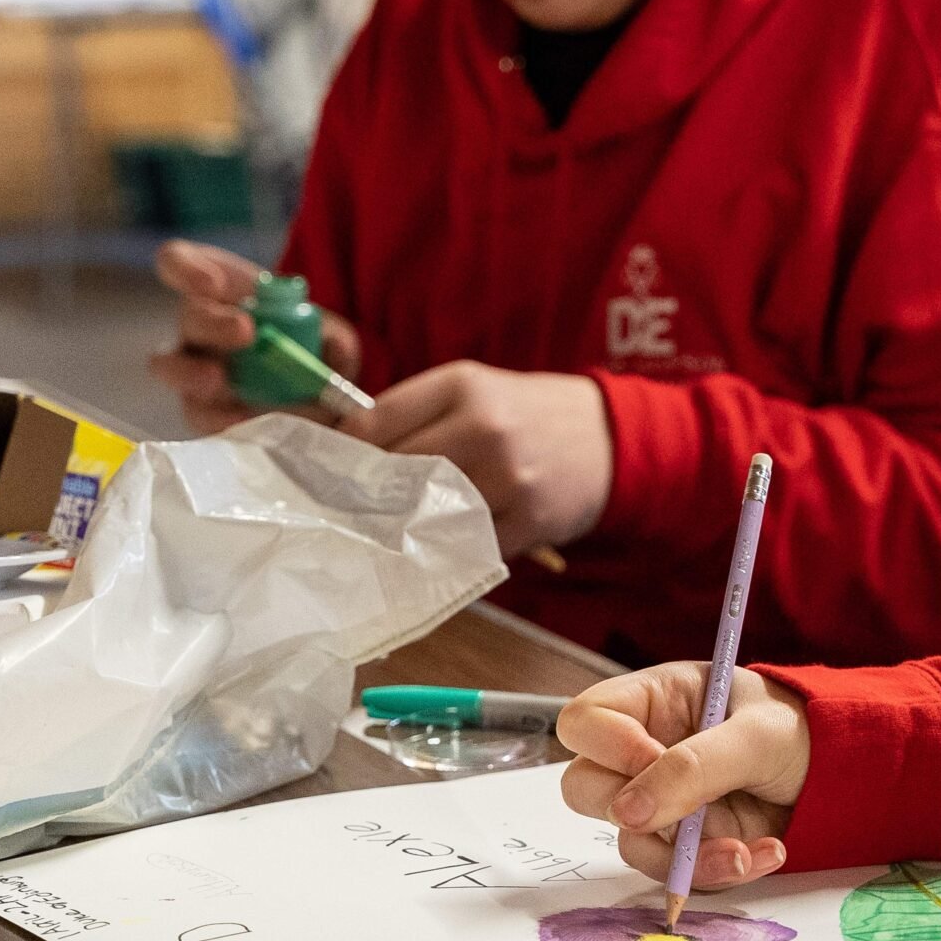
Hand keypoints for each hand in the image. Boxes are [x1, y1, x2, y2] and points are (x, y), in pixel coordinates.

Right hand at [149, 240, 362, 435]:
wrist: (311, 397)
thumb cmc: (307, 347)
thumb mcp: (329, 338)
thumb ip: (333, 339)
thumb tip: (335, 348)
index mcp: (217, 288)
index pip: (178, 262)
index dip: (185, 268)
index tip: (210, 284)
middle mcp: (196, 325)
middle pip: (188, 317)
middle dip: (213, 323)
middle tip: (245, 332)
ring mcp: (191, 368)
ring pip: (171, 367)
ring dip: (191, 372)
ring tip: (218, 380)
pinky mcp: (199, 409)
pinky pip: (198, 413)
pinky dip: (220, 418)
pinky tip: (245, 420)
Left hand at [343, 362, 611, 555]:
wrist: (611, 440)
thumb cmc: (527, 416)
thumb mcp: (475, 392)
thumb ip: (417, 414)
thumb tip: (346, 454)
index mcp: (461, 386)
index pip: (374, 423)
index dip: (344, 456)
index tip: (330, 476)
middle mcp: (483, 427)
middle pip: (394, 472)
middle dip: (367, 498)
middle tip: (347, 516)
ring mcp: (508, 476)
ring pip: (425, 515)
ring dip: (400, 533)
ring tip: (383, 539)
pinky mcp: (528, 520)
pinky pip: (466, 547)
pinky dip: (444, 554)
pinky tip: (432, 554)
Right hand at [558, 663, 812, 888]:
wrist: (849, 778)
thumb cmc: (802, 732)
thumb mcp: (755, 736)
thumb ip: (694, 767)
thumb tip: (628, 814)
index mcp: (655, 702)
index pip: (586, 720)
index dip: (606, 746)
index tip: (653, 762)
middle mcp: (646, 753)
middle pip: (586, 788)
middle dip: (633, 812)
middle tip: (689, 814)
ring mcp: (664, 804)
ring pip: (630, 843)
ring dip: (687, 858)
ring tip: (746, 852)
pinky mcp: (688, 846)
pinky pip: (676, 873)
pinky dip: (718, 872)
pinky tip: (765, 853)